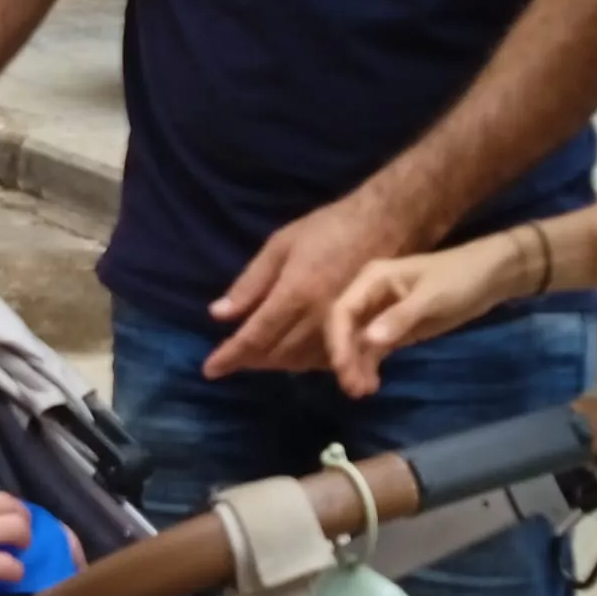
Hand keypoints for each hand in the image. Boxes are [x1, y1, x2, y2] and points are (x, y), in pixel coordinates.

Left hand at [204, 193, 405, 378]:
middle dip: (250, 361)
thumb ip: (250, 283)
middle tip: (229, 361)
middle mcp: (318, 318)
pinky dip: (300, 363)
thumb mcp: (280, 245)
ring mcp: (343, 328)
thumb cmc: (328, 228)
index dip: (231, 356)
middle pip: (276, 354)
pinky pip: (325, 360)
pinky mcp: (361, 331)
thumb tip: (218, 314)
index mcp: (295, 293)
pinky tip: (289, 356)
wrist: (386, 225)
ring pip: (300, 362)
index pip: (256, 336)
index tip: (210, 370)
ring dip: (274, 364)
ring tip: (254, 360)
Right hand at [325, 235, 529, 398]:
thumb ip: (400, 317)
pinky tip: (372, 385)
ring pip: (357, 343)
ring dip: (356, 366)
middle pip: (345, 329)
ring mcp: (381, 314)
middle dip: (345, 358)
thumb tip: (369, 340)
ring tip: (361, 392)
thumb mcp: (431, 297)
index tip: (342, 368)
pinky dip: (370, 366)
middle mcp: (370, 296)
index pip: (342, 310)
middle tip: (353, 388)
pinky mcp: (395, 329)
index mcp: (372, 279)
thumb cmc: (459, 278)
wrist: (488, 278)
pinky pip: (374, 350)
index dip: (337, 340)